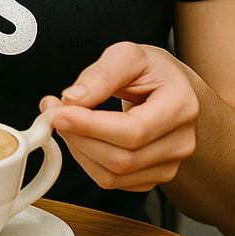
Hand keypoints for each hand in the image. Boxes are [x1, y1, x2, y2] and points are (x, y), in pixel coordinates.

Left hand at [40, 41, 199, 192]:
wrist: (170, 87)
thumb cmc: (151, 70)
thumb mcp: (127, 55)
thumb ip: (100, 74)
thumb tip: (73, 98)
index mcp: (180, 106)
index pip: (133, 131)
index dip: (91, 126)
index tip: (59, 112)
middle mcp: (181, 142)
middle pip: (122, 158)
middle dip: (79, 137)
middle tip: (53, 112)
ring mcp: (169, 164)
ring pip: (114, 175)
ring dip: (78, 149)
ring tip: (64, 120)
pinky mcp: (152, 177)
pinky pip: (112, 180)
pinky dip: (87, 160)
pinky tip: (80, 136)